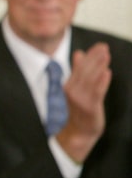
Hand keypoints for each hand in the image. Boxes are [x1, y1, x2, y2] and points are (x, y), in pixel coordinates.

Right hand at [56, 42, 110, 162]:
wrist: (79, 131)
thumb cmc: (80, 108)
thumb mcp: (77, 88)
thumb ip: (78, 71)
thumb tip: (79, 53)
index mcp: (70, 84)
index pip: (80, 66)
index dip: (90, 55)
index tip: (99, 46)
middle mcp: (73, 90)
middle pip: (85, 71)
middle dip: (95, 58)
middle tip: (104, 47)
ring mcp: (81, 99)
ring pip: (91, 79)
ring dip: (99, 66)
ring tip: (106, 55)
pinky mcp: (90, 107)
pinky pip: (96, 92)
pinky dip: (101, 82)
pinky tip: (107, 73)